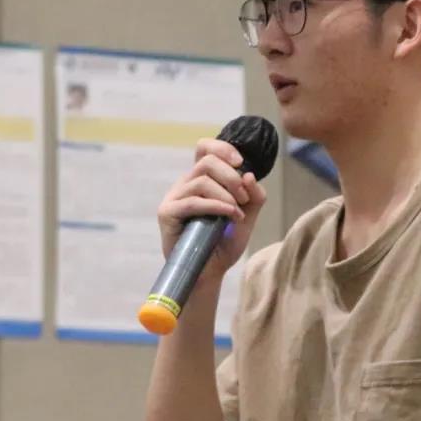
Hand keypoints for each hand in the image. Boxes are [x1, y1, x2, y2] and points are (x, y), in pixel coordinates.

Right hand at [157, 138, 266, 284]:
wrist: (209, 272)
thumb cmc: (224, 244)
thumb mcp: (247, 217)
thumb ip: (253, 196)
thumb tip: (249, 175)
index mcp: (201, 179)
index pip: (205, 148)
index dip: (223, 148)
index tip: (240, 163)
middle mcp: (185, 184)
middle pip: (207, 161)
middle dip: (231, 176)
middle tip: (243, 198)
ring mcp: (174, 197)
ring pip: (202, 180)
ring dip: (226, 195)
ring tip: (237, 213)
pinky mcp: (167, 213)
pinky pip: (193, 201)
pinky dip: (216, 206)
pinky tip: (230, 215)